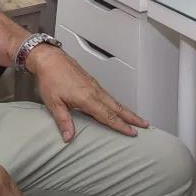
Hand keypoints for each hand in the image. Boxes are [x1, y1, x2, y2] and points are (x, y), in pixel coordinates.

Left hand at [27, 45, 148, 141]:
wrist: (49, 58)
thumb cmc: (50, 78)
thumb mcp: (53, 103)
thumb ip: (63, 121)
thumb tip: (69, 137)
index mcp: (87, 98)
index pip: (108, 115)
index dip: (121, 125)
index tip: (132, 132)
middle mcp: (94, 91)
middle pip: (117, 107)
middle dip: (132, 117)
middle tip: (145, 125)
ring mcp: (94, 85)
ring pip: (113, 100)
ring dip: (126, 110)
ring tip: (136, 117)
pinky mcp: (91, 81)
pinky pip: (107, 94)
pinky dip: (116, 102)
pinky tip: (116, 106)